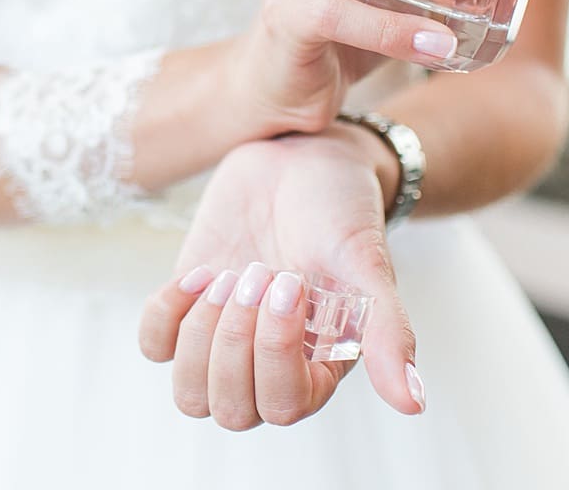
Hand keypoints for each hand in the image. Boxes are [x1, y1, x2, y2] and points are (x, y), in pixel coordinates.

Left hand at [137, 122, 424, 428]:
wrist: (303, 159)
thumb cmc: (342, 212)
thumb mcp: (368, 265)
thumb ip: (389, 333)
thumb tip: (414, 402)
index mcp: (318, 369)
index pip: (283, 406)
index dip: (273, 352)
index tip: (289, 281)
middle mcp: (268, 366)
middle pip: (230, 410)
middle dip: (234, 342)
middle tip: (260, 271)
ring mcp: (224, 340)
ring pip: (189, 393)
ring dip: (201, 335)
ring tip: (230, 274)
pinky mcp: (188, 308)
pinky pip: (155, 345)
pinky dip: (167, 313)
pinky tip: (201, 271)